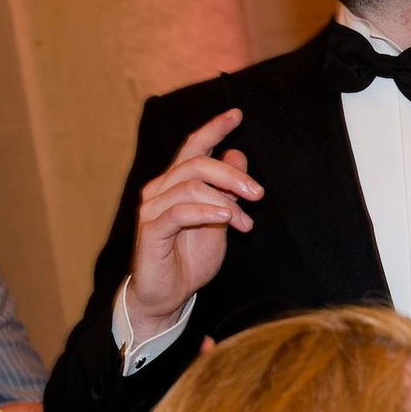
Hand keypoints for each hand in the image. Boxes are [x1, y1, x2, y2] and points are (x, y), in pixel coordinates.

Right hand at [127, 111, 259, 337]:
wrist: (167, 296)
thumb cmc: (189, 259)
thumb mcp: (219, 220)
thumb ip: (227, 189)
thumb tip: (238, 154)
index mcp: (176, 182)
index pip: (194, 147)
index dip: (214, 129)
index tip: (237, 115)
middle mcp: (160, 189)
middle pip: (197, 163)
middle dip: (233, 175)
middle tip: (259, 194)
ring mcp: (153, 208)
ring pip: (191, 185)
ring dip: (225, 200)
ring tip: (244, 222)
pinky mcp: (151, 230)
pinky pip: (180, 211)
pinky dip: (207, 211)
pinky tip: (226, 217)